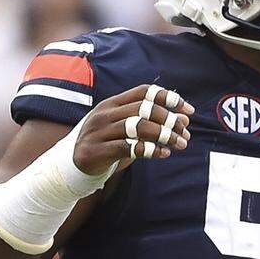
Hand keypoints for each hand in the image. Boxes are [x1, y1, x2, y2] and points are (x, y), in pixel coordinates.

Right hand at [72, 84, 194, 174]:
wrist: (71, 167)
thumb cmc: (106, 145)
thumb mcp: (128, 130)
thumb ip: (153, 123)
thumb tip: (185, 117)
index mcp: (112, 103)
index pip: (144, 91)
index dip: (168, 98)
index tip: (188, 110)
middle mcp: (104, 114)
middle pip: (143, 108)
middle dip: (169, 119)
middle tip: (186, 133)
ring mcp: (98, 132)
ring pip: (137, 127)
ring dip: (164, 135)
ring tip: (180, 144)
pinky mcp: (95, 151)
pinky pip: (127, 148)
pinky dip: (149, 150)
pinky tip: (164, 153)